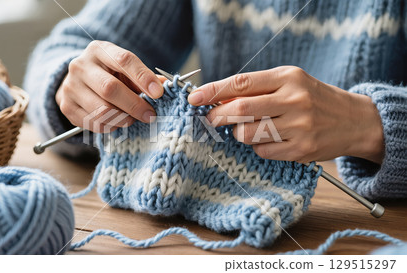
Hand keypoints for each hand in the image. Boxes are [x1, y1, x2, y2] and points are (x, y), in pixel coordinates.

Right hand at [56, 41, 164, 132]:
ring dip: (123, 118)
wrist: (78, 82)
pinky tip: (117, 122)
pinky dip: (110, 126)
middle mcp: (81, 66)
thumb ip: (144, 77)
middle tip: (150, 114)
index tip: (159, 93)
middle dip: (135, 105)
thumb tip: (166, 86)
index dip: (143, 77)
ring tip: (132, 118)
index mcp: (99, 50)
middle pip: (110, 89)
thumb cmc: (109, 74)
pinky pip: (93, 123)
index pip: (124, 60)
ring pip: (102, 110)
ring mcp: (71, 87)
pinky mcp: (67, 107)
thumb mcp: (124, 69)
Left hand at [188, 66, 383, 163]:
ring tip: (250, 129)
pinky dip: (258, 147)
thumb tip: (218, 99)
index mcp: (288, 78)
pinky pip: (263, 151)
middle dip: (217, 116)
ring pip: (248, 134)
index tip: (194, 97)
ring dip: (239, 133)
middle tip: (210, 119)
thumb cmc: (313, 98)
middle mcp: (294, 100)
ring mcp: (299, 127)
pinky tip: (271, 140)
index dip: (214, 91)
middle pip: (241, 110)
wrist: (353, 120)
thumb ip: (257, 89)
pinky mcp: (301, 150)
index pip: (242, 83)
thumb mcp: (289, 83)